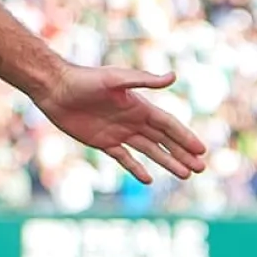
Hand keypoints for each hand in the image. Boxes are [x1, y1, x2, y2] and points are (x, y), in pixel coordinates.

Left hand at [32, 65, 207, 183]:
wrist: (55, 88)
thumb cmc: (84, 80)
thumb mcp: (115, 79)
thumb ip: (143, 80)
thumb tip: (173, 77)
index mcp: (138, 106)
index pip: (168, 124)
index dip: (185, 137)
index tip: (202, 150)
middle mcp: (132, 120)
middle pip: (163, 140)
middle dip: (182, 153)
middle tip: (201, 168)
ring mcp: (118, 132)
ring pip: (148, 150)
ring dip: (167, 162)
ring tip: (185, 175)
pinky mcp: (101, 142)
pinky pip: (123, 157)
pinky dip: (136, 168)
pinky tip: (149, 180)